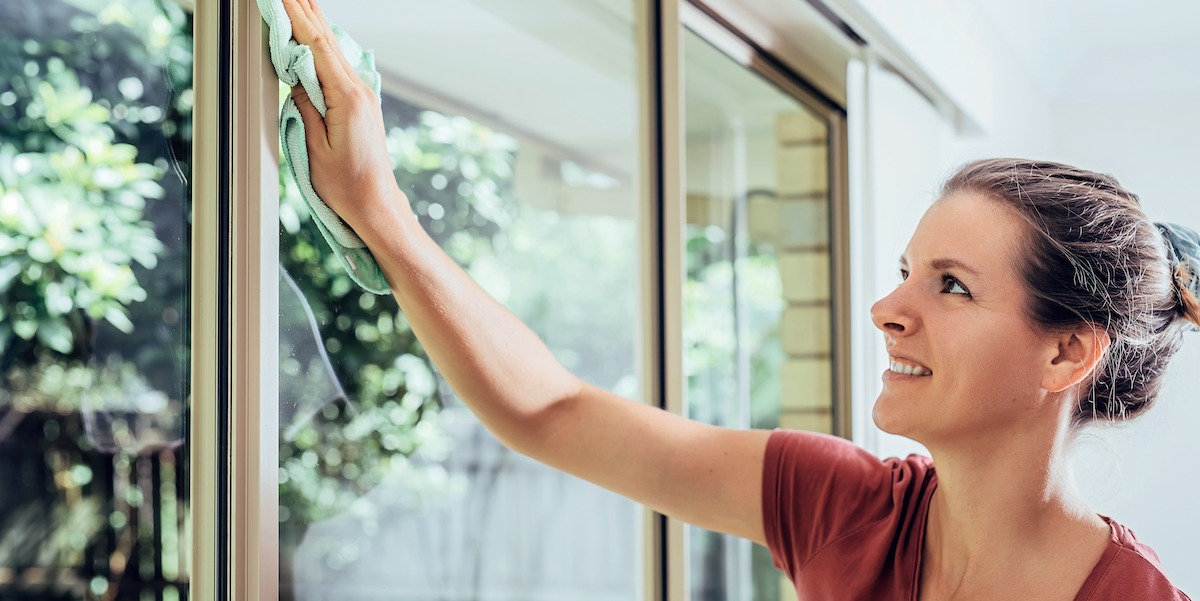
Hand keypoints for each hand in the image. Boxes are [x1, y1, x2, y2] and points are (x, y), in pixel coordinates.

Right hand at [282, 0, 407, 236]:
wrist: (375, 203)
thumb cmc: (346, 185)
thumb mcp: (313, 147)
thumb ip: (304, 108)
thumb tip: (296, 80)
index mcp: (347, 99)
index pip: (317, 46)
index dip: (297, 17)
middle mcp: (360, 92)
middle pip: (328, 40)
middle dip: (306, 11)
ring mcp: (365, 96)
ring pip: (335, 51)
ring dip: (316, 23)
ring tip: (302, 2)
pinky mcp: (363, 104)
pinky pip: (340, 66)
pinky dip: (326, 45)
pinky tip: (320, 36)